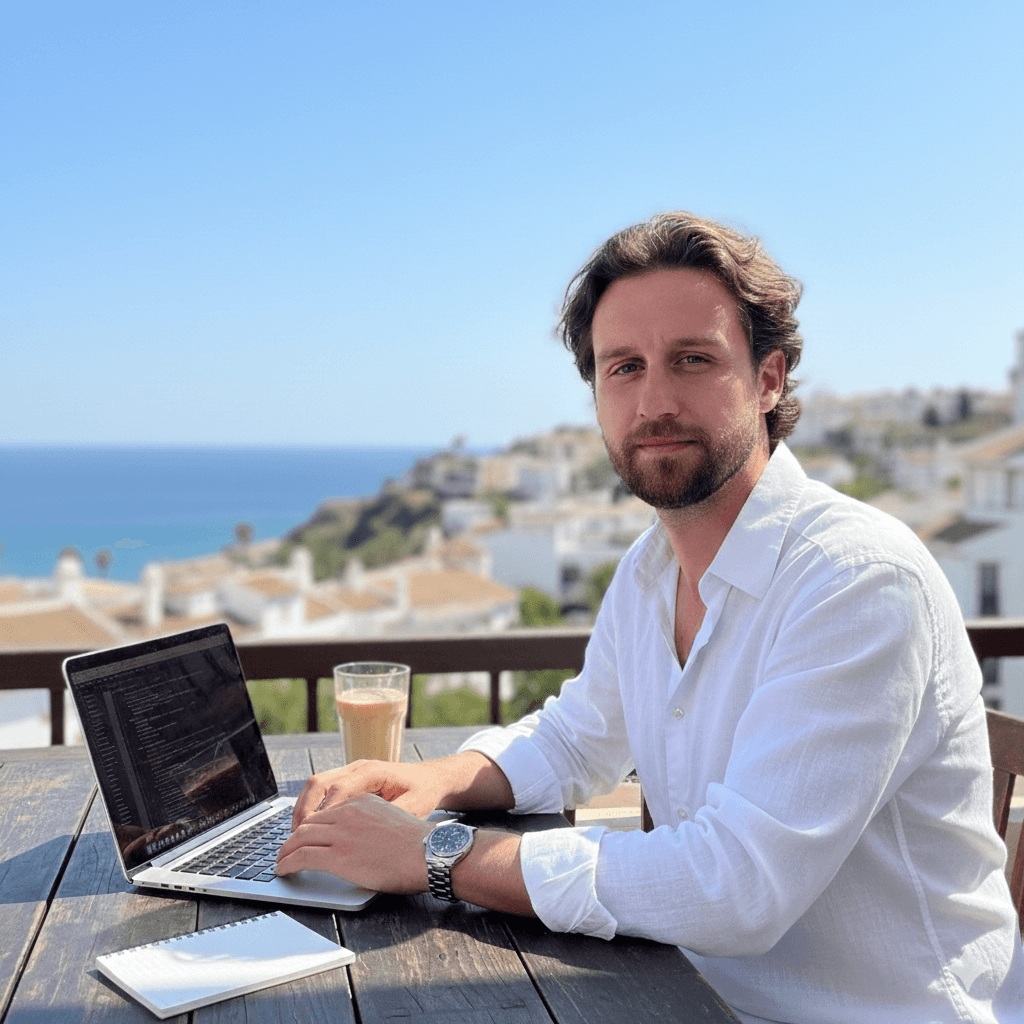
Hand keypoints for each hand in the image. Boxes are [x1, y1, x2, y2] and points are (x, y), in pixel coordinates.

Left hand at [275, 792, 431, 893]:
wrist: (429, 854)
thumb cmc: (418, 845)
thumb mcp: (392, 819)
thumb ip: (370, 822)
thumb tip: (358, 840)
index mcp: (361, 801)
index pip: (325, 810)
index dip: (309, 825)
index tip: (304, 836)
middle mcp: (348, 812)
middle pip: (308, 822)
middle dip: (293, 837)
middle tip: (286, 850)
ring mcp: (342, 833)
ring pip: (300, 838)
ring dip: (286, 851)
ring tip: (281, 861)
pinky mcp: (338, 856)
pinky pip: (302, 857)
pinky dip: (288, 864)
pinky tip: (284, 870)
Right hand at [290, 759, 447, 829]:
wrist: (431, 779)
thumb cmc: (423, 792)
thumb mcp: (413, 808)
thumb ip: (389, 818)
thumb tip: (368, 837)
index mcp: (373, 770)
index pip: (338, 787)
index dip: (324, 812)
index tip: (313, 833)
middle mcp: (358, 767)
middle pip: (320, 782)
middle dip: (305, 809)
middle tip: (296, 836)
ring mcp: (352, 772)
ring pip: (317, 785)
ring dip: (304, 808)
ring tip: (297, 834)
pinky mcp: (349, 781)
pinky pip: (323, 791)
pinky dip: (313, 808)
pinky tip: (310, 828)